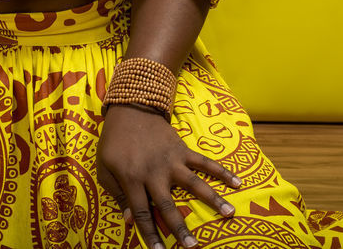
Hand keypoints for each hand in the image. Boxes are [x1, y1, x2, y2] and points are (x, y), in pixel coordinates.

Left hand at [95, 103, 241, 248]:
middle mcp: (154, 172)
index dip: (150, 234)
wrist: (129, 108)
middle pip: (169, 206)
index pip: (142, 213)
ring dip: (213, 199)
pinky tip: (237, 182)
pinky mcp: (182, 149)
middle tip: (193, 248)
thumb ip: (117, 195)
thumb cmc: (113, 142)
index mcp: (132, 178)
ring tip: (230, 214)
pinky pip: (204, 162)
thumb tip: (129, 221)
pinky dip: (221, 171)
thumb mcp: (104, 168)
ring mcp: (171, 160)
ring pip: (194, 183)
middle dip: (181, 229)